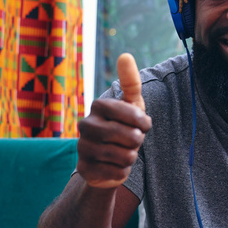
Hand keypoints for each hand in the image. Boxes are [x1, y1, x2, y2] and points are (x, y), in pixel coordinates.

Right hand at [76, 54, 150, 188]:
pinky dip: (122, 172)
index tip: (142, 125)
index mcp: (98, 105)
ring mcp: (82, 147)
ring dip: (131, 157)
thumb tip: (125, 55)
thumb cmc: (123, 126)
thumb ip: (131, 81)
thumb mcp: (131, 104)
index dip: (144, 123)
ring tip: (124, 153)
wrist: (106, 159)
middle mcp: (86, 125)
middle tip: (132, 141)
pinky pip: (118, 173)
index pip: (134, 115)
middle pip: (131, 137)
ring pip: (125, 156)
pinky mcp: (85, 169)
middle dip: (138, 141)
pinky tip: (114, 166)